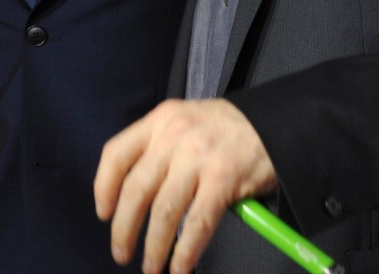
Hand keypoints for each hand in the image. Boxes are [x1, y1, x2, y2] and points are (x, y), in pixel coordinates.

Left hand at [94, 98, 276, 273]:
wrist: (274, 124)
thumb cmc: (226, 129)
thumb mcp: (186, 121)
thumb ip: (160, 147)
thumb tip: (135, 196)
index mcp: (161, 119)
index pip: (117, 153)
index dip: (104, 188)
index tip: (104, 213)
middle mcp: (175, 134)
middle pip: (136, 189)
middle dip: (124, 229)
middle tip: (122, 253)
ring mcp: (199, 156)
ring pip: (164, 212)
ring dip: (153, 248)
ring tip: (151, 267)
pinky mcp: (222, 178)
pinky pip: (196, 224)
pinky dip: (184, 253)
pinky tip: (180, 267)